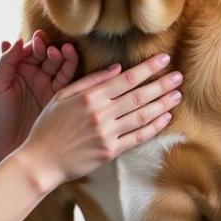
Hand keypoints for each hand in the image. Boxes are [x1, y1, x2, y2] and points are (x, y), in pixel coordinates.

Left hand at [0, 30, 79, 162]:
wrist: (5, 147)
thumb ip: (5, 62)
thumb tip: (15, 40)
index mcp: (18, 70)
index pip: (30, 51)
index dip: (36, 44)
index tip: (39, 41)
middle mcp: (35, 76)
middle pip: (48, 56)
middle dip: (52, 50)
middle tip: (53, 50)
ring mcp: (48, 87)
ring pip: (61, 67)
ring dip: (65, 58)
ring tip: (66, 51)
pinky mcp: (60, 100)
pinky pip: (70, 82)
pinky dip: (73, 71)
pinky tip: (74, 62)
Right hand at [18, 52, 182, 190]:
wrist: (41, 160)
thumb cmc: (48, 126)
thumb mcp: (62, 96)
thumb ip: (90, 81)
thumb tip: (117, 68)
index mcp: (89, 97)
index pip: (126, 79)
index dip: (147, 68)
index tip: (163, 60)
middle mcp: (101, 114)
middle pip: (139, 96)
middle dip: (162, 84)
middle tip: (179, 76)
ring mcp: (107, 134)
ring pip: (142, 116)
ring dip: (162, 104)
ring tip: (177, 95)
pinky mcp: (110, 151)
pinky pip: (137, 137)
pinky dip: (153, 127)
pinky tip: (164, 118)